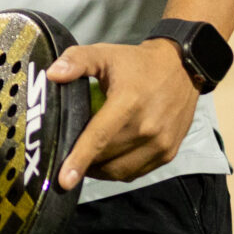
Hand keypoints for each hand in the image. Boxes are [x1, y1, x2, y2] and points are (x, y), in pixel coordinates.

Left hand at [46, 40, 200, 187]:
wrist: (182, 68)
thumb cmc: (137, 63)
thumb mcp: (104, 54)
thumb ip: (76, 61)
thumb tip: (52, 75)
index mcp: (128, 102)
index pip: (99, 137)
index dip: (80, 159)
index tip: (65, 180)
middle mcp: (147, 127)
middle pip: (106, 158)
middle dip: (84, 163)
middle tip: (68, 159)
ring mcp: (161, 143)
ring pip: (120, 170)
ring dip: (100, 171)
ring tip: (86, 162)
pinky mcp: (169, 152)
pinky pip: (136, 172)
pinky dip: (118, 171)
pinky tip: (108, 161)